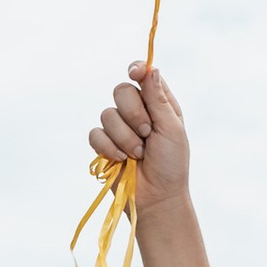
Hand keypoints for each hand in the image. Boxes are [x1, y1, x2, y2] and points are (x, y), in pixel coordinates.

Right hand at [89, 59, 188, 205]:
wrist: (157, 197)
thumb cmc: (171, 164)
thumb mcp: (171, 129)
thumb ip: (158, 100)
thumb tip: (151, 69)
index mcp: (158, 104)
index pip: (143, 75)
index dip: (137, 69)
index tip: (135, 73)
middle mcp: (137, 111)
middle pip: (121, 91)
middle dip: (133, 113)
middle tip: (147, 133)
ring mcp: (118, 128)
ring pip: (107, 114)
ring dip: (125, 137)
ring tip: (138, 154)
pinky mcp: (103, 144)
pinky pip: (95, 134)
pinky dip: (109, 147)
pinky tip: (121, 160)